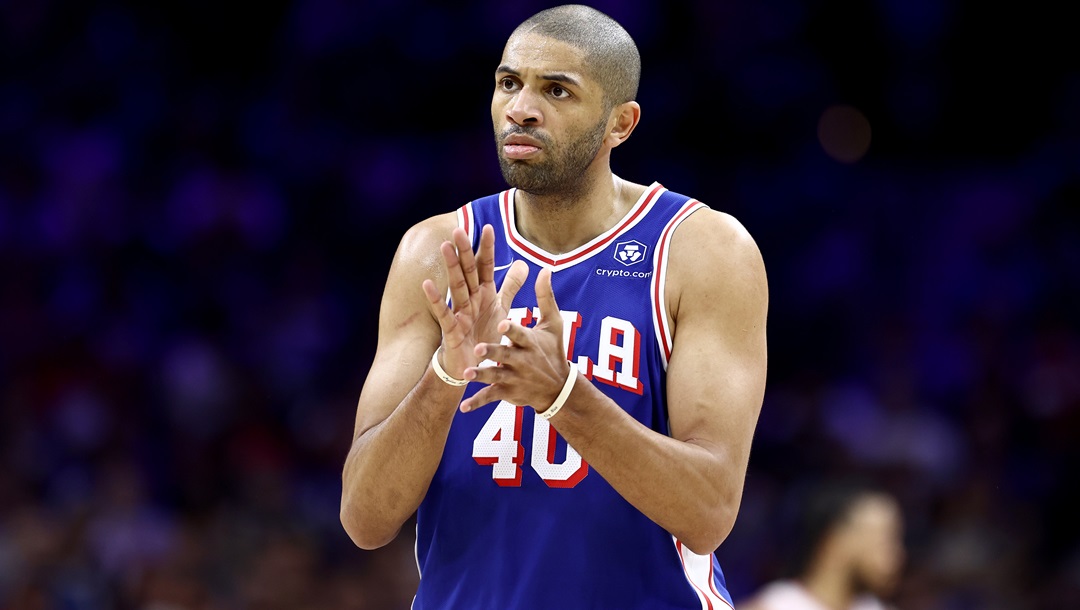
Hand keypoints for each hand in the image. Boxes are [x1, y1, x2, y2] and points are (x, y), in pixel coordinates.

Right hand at [422, 224, 527, 378]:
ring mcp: (460, 313)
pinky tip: (427, 284)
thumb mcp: (501, 308)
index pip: (486, 266)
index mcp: (484, 293)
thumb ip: (511, 286)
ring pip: (456, 287)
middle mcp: (471, 299)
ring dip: (451, 267)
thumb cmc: (485, 334)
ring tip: (445, 247)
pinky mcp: (452, 330)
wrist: (474, 366)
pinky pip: (443, 313)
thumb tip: (523, 263)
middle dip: (465, 251)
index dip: (487, 248)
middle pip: (468, 272)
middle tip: (458, 229)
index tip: (490, 227)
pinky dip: (435, 300)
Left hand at [459, 268, 571, 412]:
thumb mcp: (553, 324)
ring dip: (481, 376)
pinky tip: (463, 408)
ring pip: (495, 376)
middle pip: (505, 355)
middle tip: (478, 347)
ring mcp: (513, 378)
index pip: (520, 333)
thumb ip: (545, 297)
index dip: (512, 329)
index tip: (502, 322)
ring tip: (466, 374)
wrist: (557, 388)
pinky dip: (477, 403)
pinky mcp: (507, 392)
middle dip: (493, 352)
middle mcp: (522, 360)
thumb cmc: (552, 350)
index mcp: (530, 341)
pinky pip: (490, 398)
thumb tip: (545, 269)